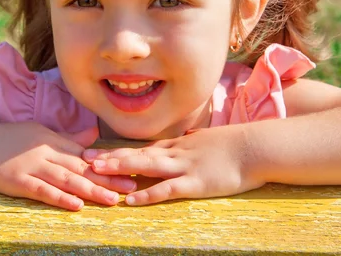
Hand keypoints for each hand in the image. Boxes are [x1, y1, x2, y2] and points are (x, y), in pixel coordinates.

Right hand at [0, 122, 136, 210]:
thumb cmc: (5, 138)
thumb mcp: (39, 132)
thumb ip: (65, 137)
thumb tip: (92, 136)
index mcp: (53, 141)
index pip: (85, 155)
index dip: (108, 164)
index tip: (129, 170)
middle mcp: (47, 152)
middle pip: (82, 167)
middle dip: (107, 178)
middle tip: (131, 187)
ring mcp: (32, 166)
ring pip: (67, 179)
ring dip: (90, 190)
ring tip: (111, 199)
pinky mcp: (17, 180)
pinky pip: (42, 190)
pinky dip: (60, 197)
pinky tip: (76, 205)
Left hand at [82, 125, 264, 205]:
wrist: (255, 147)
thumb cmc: (234, 145)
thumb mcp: (205, 141)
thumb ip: (188, 145)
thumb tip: (177, 145)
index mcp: (178, 146)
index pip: (141, 148)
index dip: (117, 151)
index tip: (96, 152)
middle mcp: (175, 153)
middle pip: (137, 154)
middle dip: (110, 157)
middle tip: (85, 159)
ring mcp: (184, 166)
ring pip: (146, 166)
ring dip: (121, 168)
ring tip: (98, 172)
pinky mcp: (196, 182)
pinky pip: (168, 188)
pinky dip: (149, 193)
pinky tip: (132, 199)